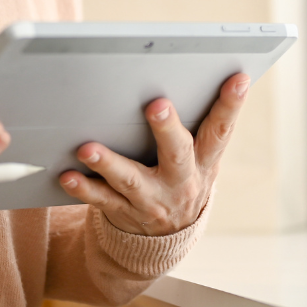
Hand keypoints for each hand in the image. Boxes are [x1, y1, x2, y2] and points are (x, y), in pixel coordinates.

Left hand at [58, 72, 250, 235]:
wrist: (166, 237)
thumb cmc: (181, 174)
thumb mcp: (199, 157)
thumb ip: (198, 123)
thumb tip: (197, 69)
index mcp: (204, 161)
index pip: (221, 130)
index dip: (231, 105)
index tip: (238, 78)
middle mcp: (181, 181)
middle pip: (177, 153)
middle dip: (167, 129)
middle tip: (157, 104)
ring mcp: (152, 199)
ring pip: (131, 179)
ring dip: (109, 163)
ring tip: (87, 148)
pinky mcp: (125, 212)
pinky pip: (102, 199)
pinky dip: (84, 188)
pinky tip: (68, 174)